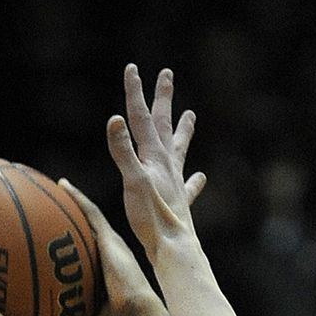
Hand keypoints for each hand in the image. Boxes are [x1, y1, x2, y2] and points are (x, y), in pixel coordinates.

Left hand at [58, 178, 179, 315]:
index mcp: (110, 272)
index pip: (92, 252)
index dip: (80, 242)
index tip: (66, 235)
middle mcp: (113, 254)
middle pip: (92, 229)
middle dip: (78, 214)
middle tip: (61, 199)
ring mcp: (113, 245)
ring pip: (90, 216)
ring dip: (76, 201)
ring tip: (59, 186)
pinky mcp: (111, 239)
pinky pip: (90, 212)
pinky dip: (77, 198)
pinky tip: (63, 185)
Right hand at [104, 64, 204, 255]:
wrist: (174, 247)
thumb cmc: (152, 217)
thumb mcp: (133, 180)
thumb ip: (123, 150)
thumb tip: (114, 119)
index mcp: (154, 157)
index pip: (141, 118)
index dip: (134, 93)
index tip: (132, 68)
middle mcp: (168, 164)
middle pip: (164, 124)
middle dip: (163, 99)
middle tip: (167, 74)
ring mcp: (176, 182)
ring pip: (180, 149)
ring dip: (184, 130)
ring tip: (191, 115)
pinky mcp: (180, 201)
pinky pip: (188, 185)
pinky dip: (193, 179)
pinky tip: (200, 177)